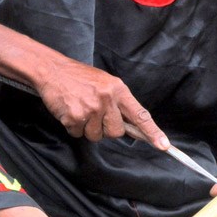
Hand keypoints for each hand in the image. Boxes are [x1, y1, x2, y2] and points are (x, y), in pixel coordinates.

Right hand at [35, 57, 168, 149]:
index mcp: (118, 89)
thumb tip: (130, 125)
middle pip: (116, 132)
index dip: (152, 132)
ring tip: (80, 108)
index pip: (140, 114)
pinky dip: (73, 127)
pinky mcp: (75, 116)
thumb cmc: (79, 77)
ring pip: (96, 136)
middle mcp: (107, 98)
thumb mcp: (105, 83)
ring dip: (87, 128)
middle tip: (94, 113)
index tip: (163, 146)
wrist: (52, 70)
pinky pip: (78, 134)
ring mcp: (91, 108)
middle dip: (106, 128)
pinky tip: (69, 111)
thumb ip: (118, 102)